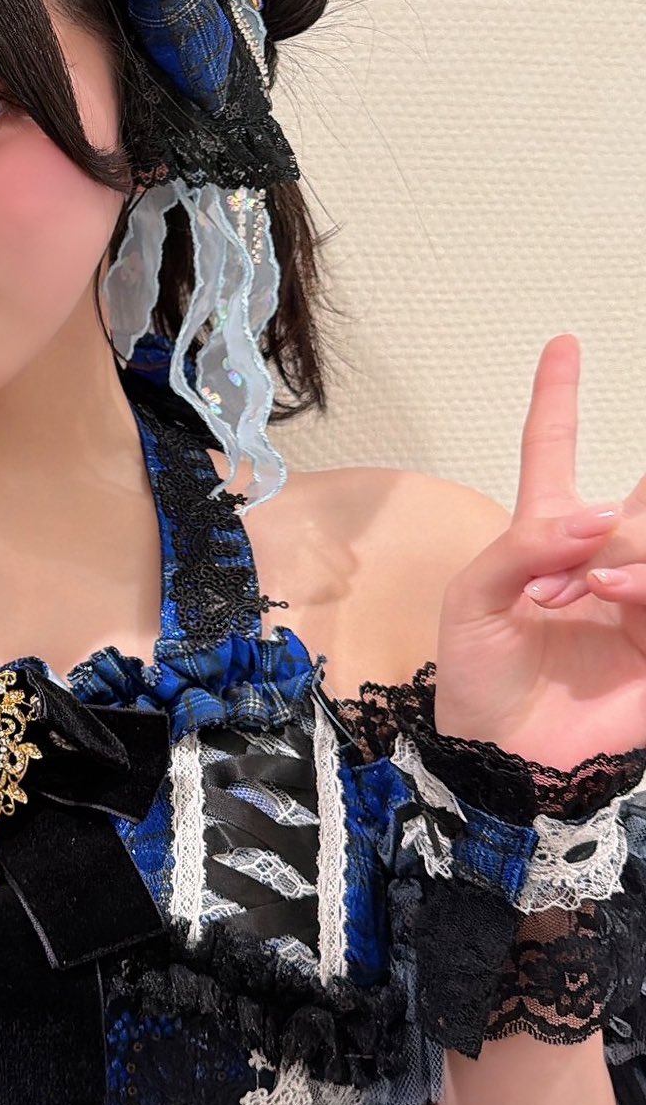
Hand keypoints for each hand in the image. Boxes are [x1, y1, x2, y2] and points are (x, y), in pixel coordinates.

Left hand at [435, 334, 645, 769]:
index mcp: (543, 539)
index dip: (558, 397)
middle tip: (591, 566)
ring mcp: (636, 599)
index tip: (563, 344)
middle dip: (635, 509)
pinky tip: (614, 594)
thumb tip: (597, 515)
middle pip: (638, 497)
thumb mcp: (475, 599)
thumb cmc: (477, 682)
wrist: (503, 760)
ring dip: (629, 550)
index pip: (555, 451)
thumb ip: (528, 545)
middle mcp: (598, 560)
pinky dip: (643, 579)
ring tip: (592, 587)